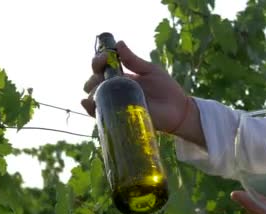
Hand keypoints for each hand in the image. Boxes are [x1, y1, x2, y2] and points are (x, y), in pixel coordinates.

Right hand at [81, 41, 203, 144]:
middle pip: (94, 81)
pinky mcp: (118, 117)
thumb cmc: (166, 89)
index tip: (106, 57)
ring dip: (91, 90)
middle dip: (93, 76)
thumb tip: (119, 43)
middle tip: (101, 74)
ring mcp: (116, 104)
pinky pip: (98, 113)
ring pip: (94, 96)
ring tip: (98, 88)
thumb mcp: (150, 71)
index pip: (102, 67)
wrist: (177, 110)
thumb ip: (134, 61)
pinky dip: (89, 107)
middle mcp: (116, 90)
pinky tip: (88, 102)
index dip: (99, 60)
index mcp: (122, 77)